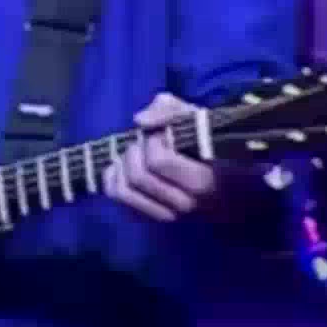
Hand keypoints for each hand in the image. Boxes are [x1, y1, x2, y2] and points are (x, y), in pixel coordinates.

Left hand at [103, 93, 217, 221]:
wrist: (214, 168)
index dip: (153, 140)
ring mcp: (166, 214)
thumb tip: (140, 121)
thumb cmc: (200, 138)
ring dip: (122, 164)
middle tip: (145, 141)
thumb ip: (168, 110)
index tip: (163, 134)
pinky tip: (123, 164)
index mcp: (202, 181)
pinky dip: (112, 175)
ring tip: (135, 152)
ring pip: (123, 189)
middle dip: (135, 151)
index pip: (158, 162)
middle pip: (138, 176)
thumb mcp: (191, 115)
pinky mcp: (149, 216)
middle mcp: (185, 204)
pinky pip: (115, 196)